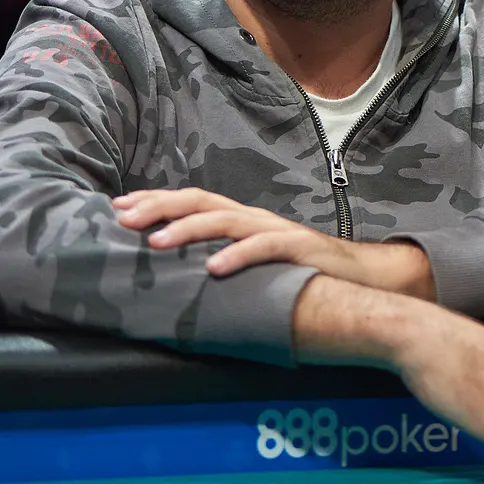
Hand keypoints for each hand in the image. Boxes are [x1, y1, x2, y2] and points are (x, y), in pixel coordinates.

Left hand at [113, 188, 434, 299]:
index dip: (156, 201)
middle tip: (123, 218)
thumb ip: (226, 264)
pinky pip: (264, 249)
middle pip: (200, 201)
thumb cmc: (303, 275)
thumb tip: (180, 282)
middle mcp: (254, 218)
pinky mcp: (298, 250)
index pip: (193, 200)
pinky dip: (237, 256)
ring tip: (156, 242)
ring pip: (225, 220)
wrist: (365, 279)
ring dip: (187, 229)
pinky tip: (213, 268)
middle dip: (159, 207)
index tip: (118, 207)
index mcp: (241, 219)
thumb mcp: (256, 267)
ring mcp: (276, 231)